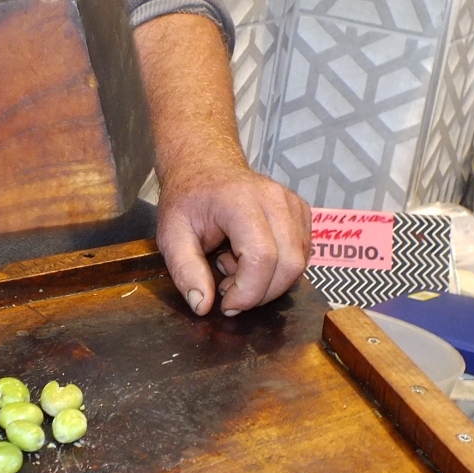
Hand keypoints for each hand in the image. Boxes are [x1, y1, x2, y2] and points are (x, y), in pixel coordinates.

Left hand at [156, 165, 311, 316]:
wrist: (205, 166)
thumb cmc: (188, 199)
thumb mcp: (171, 235)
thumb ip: (185, 271)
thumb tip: (203, 306)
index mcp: (239, 202)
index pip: (262, 257)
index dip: (248, 292)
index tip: (226, 304)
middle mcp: (273, 199)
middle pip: (289, 264)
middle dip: (261, 293)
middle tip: (230, 292)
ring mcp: (292, 204)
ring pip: (299, 263)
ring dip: (270, 282)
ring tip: (237, 269)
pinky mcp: (300, 212)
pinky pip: (302, 255)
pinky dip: (280, 270)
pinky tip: (252, 260)